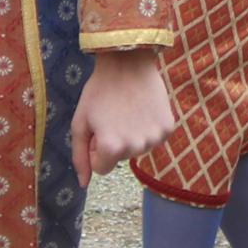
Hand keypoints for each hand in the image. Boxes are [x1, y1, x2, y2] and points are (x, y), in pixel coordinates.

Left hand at [71, 51, 174, 181]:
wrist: (128, 62)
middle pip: (121, 158)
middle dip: (115, 142)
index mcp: (111, 147)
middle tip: (113, 115)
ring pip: (138, 149)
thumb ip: (80, 157)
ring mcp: (154, 138)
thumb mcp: (80, 123)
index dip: (96, 149)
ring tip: (127, 110)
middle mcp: (135, 148)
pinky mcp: (168, 128)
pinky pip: (154, 138)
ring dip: (131, 135)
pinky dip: (147, 127)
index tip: (98, 128)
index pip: (102, 168)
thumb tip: (83, 184)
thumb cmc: (99, 92)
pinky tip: (142, 108)